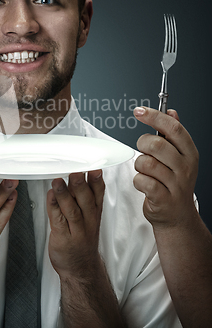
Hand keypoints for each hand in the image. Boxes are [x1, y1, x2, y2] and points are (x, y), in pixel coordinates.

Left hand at [47, 171, 104, 280]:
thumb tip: (76, 173)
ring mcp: (76, 231)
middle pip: (86, 200)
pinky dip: (53, 207)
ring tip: (58, 181)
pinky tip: (50, 196)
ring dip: (64, 194)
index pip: (98, 194)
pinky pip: (58, 221)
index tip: (94, 168)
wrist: (80, 268)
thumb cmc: (82, 239)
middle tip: (76, 172)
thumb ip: (83, 196)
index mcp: (94, 212)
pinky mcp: (63, 238)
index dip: (96, 181)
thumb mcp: (89, 216)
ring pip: (72, 210)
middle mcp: (88, 220)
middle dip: (80, 185)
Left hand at [133, 106, 198, 228]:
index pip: (174, 128)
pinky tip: (145, 184)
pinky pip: (141, 180)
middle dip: (142, 144)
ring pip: (145, 162)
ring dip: (139, 166)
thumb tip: (171, 111)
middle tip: (144, 151)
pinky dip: (138, 181)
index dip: (155, 116)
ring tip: (146, 172)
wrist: (177, 215)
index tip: (139, 111)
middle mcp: (185, 167)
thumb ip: (173, 134)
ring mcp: (176, 184)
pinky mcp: (163, 198)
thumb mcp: (178, 157)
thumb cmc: (174, 182)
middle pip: (156, 144)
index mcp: (190, 153)